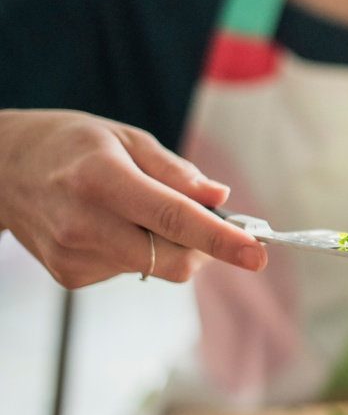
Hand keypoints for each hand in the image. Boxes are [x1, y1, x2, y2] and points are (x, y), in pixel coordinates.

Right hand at [0, 109, 266, 288]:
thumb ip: (176, 172)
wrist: (1, 169)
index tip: (256, 254)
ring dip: (166, 245)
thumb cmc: (70, 145)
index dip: (221, 239)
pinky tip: (110, 226)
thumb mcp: (126, 138)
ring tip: (134, 210)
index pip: (174, 219)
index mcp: (102, 180)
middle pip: (172, 260)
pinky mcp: (70, 276)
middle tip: (206, 221)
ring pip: (155, 268)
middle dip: (203, 247)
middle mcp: (84, 223)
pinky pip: (131, 271)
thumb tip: (220, 197)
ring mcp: (74, 255)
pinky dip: (138, 252)